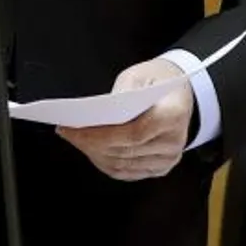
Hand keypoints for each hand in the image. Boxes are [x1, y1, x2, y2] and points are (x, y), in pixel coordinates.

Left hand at [55, 58, 193, 181]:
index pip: (134, 133)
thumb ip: (120, 93)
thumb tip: (98, 114)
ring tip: (75, 140)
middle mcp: (174, 141)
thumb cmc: (157, 81)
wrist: (179, 94)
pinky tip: (91, 150)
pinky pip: (128, 172)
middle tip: (66, 132)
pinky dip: (105, 163)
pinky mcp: (161, 168)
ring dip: (95, 154)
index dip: (101, 135)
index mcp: (174, 114)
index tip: (74, 130)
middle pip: (125, 151)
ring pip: (123, 164)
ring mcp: (168, 158)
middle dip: (90, 143)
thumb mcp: (138, 74)